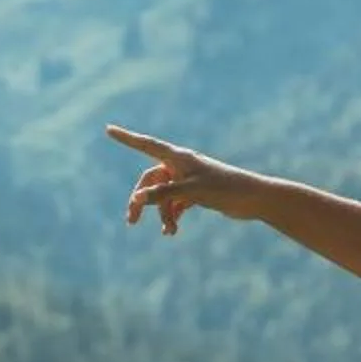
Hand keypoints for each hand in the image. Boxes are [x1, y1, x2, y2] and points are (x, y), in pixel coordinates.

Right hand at [107, 124, 254, 236]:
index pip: (145, 144)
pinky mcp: (196, 193)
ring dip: (161, 214)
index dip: (126, 138)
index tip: (108, 129)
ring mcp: (187, 180)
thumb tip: (138, 199)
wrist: (252, 199)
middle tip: (131, 222)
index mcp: (178, 157)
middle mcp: (180, 166)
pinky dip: (172, 216)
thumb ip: (163, 195)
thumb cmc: (223, 189)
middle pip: (149, 180)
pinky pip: (175, 204)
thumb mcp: (191, 192)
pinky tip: (173, 230)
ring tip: (168, 232)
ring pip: (162, 196)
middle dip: (140, 201)